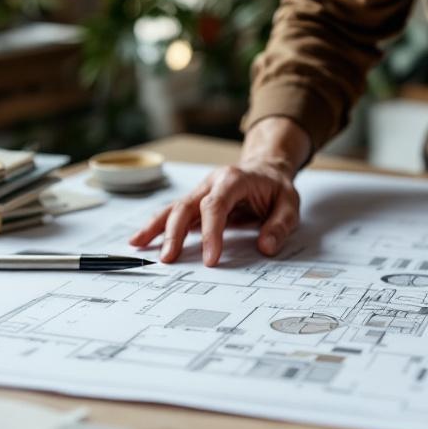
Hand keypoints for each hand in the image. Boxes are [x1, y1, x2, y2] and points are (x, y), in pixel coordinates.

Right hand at [128, 117, 309, 265]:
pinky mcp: (196, 202)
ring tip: (138, 246)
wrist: (266, 169)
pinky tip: (141, 240)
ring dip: (155, 227)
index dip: (211, 233)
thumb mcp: (289, 204)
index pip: (216, 206)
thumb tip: (266, 247)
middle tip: (169, 259)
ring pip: (173, 208)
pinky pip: (173, 213)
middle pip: (186, 206)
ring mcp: (200, 191)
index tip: (210, 259)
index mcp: (233, 180)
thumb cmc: (275, 187)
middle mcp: (211, 183)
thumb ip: (279, 225)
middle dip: (174, 233)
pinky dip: (157, 226)